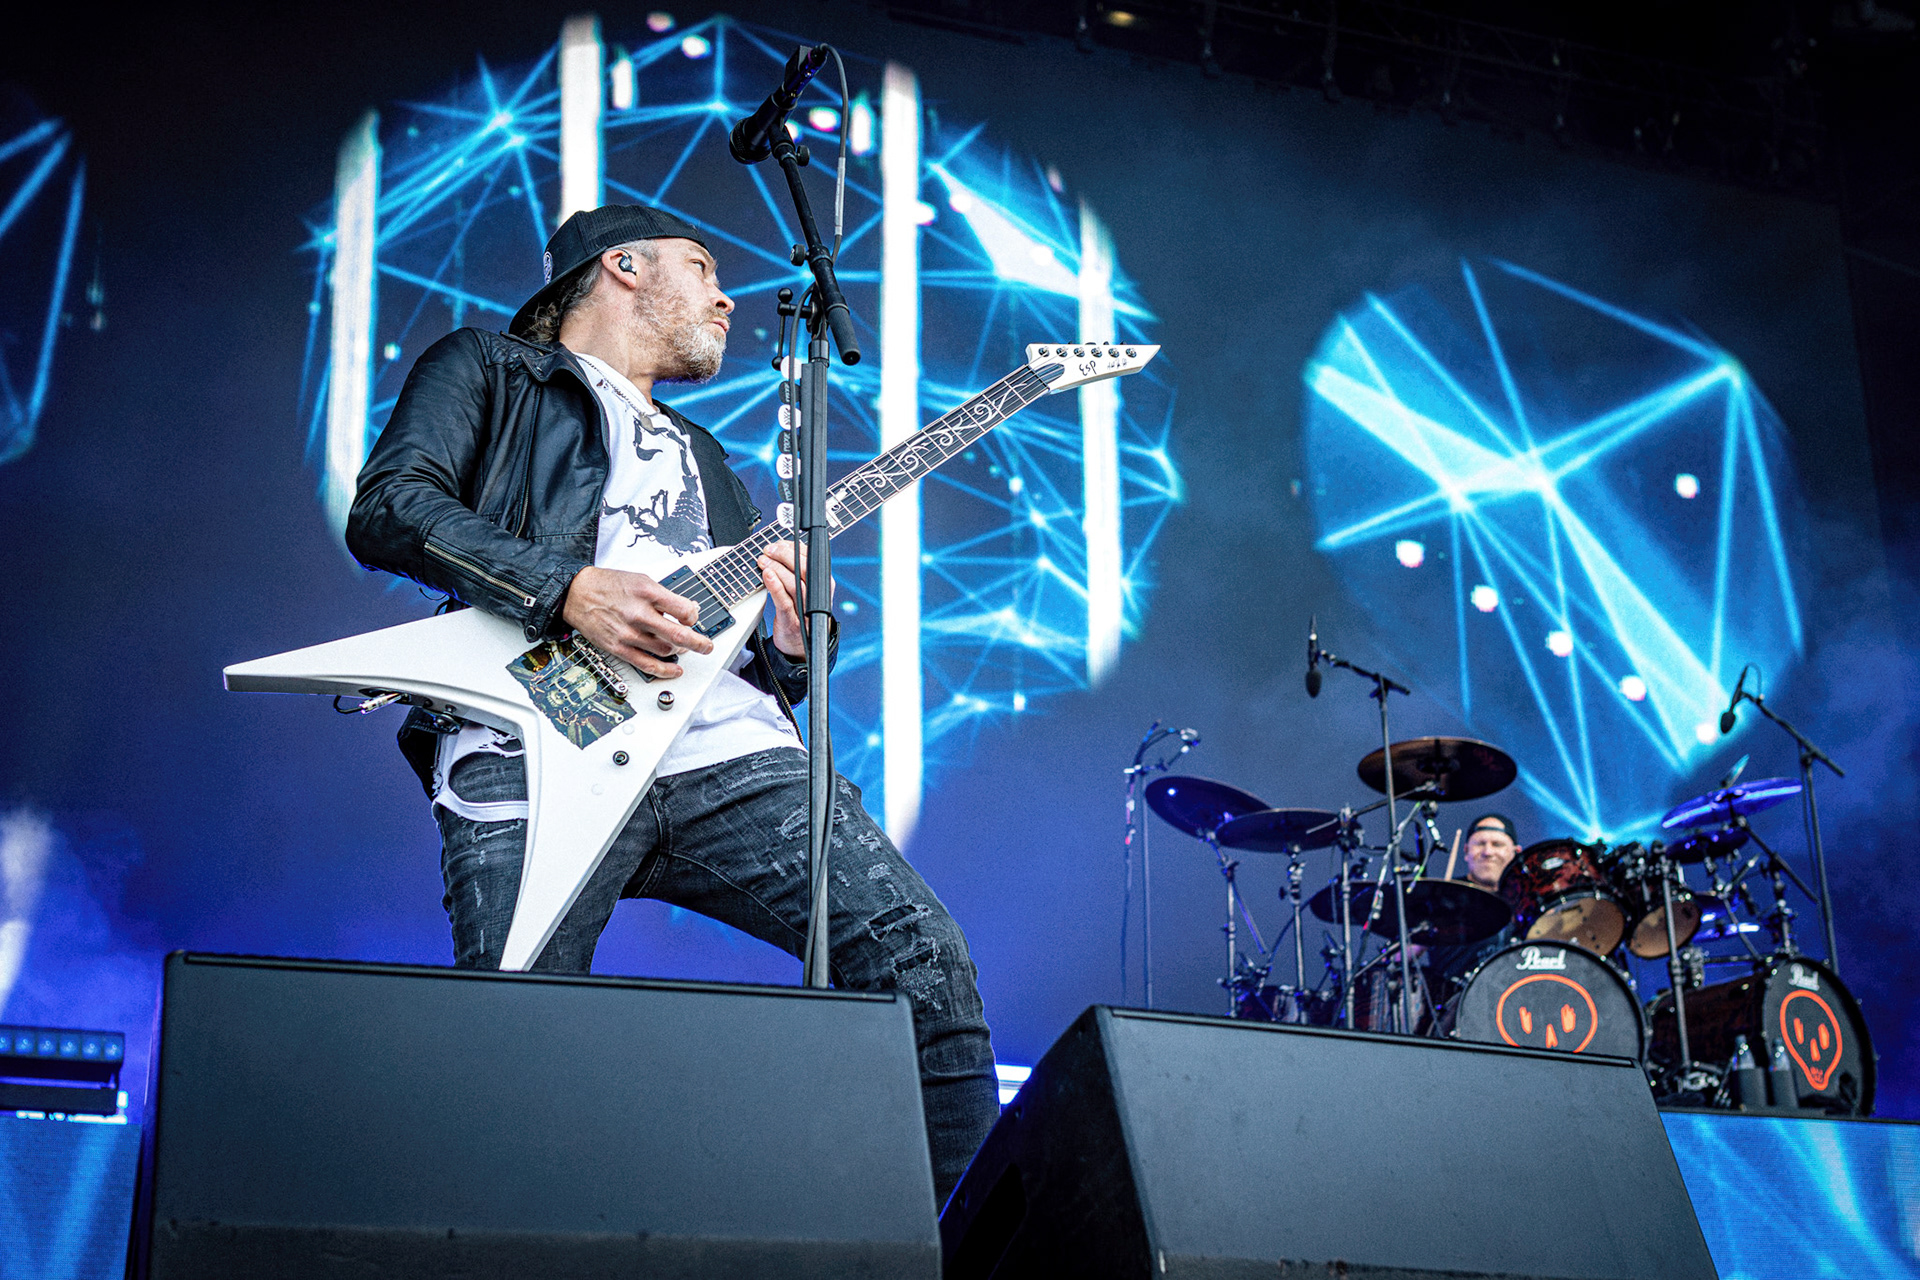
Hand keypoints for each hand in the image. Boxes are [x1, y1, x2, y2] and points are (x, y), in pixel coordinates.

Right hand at [561, 565, 713, 678]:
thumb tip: (687, 610)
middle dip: (699, 643)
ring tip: (682, 648)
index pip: (683, 610)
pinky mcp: (619, 648)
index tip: (694, 619)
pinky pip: (647, 665)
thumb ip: (665, 596)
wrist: (577, 593)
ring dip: (679, 651)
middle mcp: (639, 614)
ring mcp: (629, 634)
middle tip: (707, 646)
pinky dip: (665, 671)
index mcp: (647, 593)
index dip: (694, 617)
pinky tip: (674, 670)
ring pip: (666, 650)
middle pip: (678, 635)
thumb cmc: (608, 585)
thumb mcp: (641, 580)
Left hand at [758, 541, 832, 658]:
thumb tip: (778, 549)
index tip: (779, 543)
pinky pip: (785, 602)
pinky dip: (775, 587)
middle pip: (805, 569)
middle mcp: (817, 597)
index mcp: (823, 585)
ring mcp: (805, 611)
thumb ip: (795, 572)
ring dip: (777, 568)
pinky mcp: (792, 622)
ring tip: (763, 561)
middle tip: (769, 550)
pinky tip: (767, 576)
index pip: (812, 559)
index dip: (794, 548)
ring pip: (795, 583)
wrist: (800, 646)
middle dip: (785, 555)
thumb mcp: (802, 590)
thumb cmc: (799, 613)